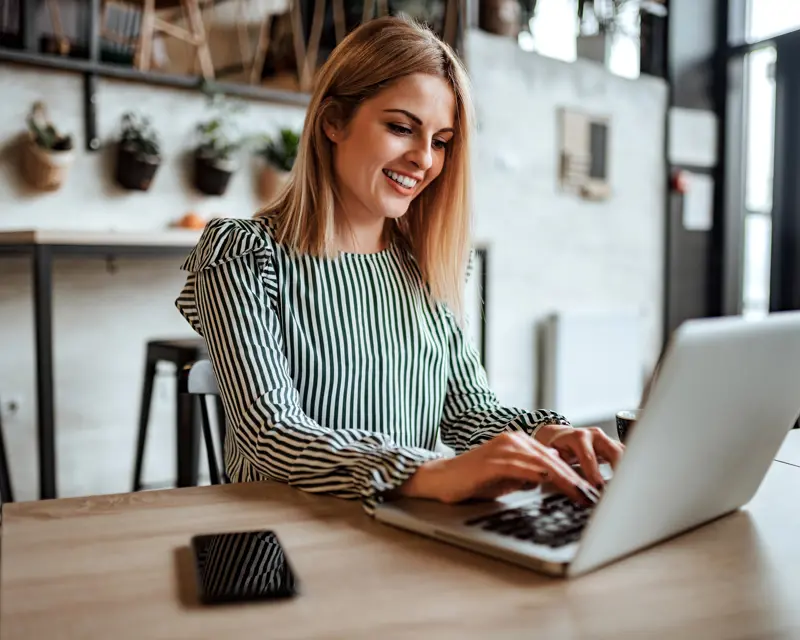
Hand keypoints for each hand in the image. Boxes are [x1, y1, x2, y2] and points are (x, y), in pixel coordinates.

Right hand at [398, 431, 600, 505]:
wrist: (441, 479)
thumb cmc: (473, 481)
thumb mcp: (507, 479)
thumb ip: (527, 477)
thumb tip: (548, 482)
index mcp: (519, 443)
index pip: (554, 458)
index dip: (575, 475)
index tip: (591, 493)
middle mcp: (513, 440)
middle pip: (553, 459)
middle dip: (576, 479)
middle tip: (593, 496)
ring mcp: (502, 448)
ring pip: (541, 462)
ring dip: (564, 479)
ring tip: (580, 494)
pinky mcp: (492, 460)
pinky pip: (521, 467)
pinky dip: (538, 475)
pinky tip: (551, 482)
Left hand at [534, 424, 624, 488]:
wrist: (560, 436)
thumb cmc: (555, 446)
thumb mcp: (551, 454)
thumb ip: (557, 464)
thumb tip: (556, 476)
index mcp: (578, 437)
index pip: (589, 457)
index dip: (594, 474)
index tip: (599, 489)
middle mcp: (595, 435)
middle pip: (614, 451)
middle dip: (619, 470)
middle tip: (620, 489)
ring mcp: (606, 439)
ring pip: (623, 452)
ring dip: (627, 470)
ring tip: (629, 488)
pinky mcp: (613, 445)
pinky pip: (625, 455)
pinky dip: (629, 467)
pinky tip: (630, 481)